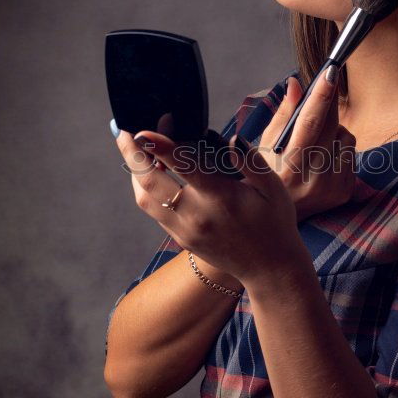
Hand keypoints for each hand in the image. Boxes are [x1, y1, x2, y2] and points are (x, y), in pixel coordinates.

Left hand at [113, 127, 303, 285]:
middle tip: (123, 131)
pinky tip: (148, 174)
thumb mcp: (273, 188)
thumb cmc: (274, 222)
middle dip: (133, 154)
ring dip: (134, 172)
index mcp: (220, 197)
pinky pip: (153, 211)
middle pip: (150, 181)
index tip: (142, 130)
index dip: (159, 145)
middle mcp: (196, 215)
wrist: (269, 268)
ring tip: (133, 151)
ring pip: (144, 198)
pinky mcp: (181, 239)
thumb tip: (230, 140)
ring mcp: (185, 230)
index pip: (183, 166)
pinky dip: (145, 190)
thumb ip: (250, 161)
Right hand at [257, 70, 356, 222]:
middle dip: (328, 104)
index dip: (321, 96)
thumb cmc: (265, 175)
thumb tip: (296, 84)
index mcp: (287, 167)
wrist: (274, 218)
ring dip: (334, 131)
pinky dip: (340, 149)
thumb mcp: (266, 144)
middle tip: (324, 87)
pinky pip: (352, 154)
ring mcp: (331, 188)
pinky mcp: (344, 192)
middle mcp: (312, 179)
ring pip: (346, 138)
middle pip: (331, 127)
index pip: (310, 124)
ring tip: (314, 144)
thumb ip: (285, 114)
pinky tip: (323, 160)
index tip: (330, 72)